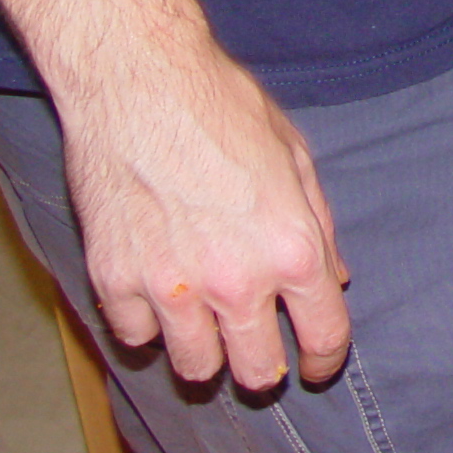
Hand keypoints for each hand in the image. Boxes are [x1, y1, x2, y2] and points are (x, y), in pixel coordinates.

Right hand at [63, 46, 352, 391]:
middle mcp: (236, 280)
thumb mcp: (295, 157)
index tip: (315, 367)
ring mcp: (172, 287)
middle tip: (254, 350)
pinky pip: (135, 337)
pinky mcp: (115, 280)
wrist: (139, 80)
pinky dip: (146, 324)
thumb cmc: (223, 106)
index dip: (324, 361)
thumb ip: (320, 226)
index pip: (324, 337)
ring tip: (202, 328)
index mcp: (292, 250)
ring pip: (193, 368)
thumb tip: (336, 278)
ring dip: (203, 355)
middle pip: (255, 371)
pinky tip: (153, 296)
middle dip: (261, 368)